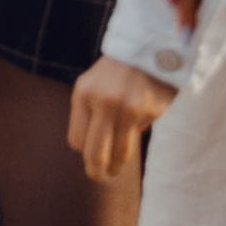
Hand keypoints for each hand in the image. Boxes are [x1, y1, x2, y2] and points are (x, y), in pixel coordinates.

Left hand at [67, 55, 176, 182]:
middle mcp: (100, 102)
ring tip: (117, 168)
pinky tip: (140, 121)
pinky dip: (137, 135)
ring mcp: (124, 108)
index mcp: (82, 95)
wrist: (149, 48)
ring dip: (118, 164)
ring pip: (119, 153)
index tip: (91, 157)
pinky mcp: (146, 111)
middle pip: (94, 153)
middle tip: (100, 177)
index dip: (84, 152)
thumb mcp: (93, 86)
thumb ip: (89, 114)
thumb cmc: (118, 72)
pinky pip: (138, 136)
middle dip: (96, 171)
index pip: (76, 140)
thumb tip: (93, 153)